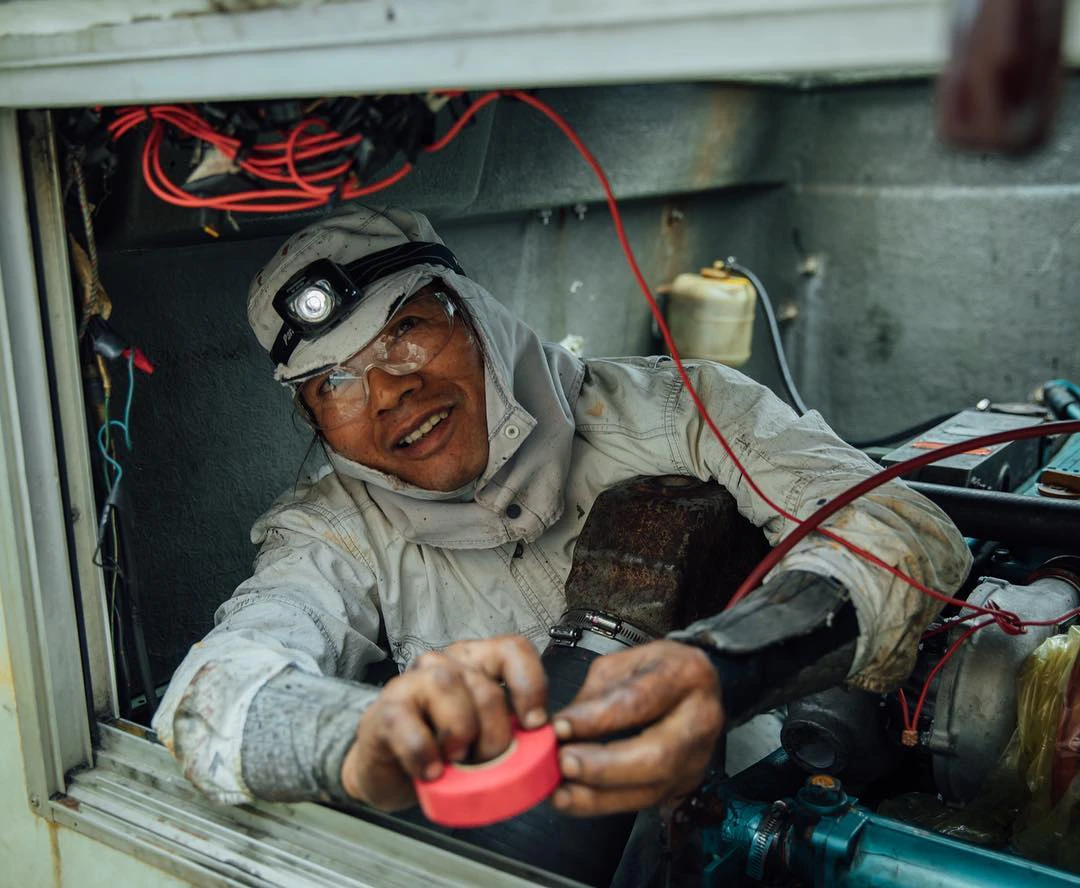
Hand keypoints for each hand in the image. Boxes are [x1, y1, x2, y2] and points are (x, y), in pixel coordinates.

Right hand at [341, 635, 547, 809]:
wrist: (387, 772)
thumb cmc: (442, 752)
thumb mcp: (485, 740)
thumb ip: (514, 734)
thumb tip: (544, 746)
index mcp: (476, 663)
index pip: (514, 650)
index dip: (531, 685)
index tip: (535, 725)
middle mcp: (446, 664)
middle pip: (487, 690)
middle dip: (495, 739)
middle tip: (483, 764)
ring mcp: (412, 682)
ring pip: (450, 689)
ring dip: (460, 738)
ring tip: (454, 762)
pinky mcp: (385, 711)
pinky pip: (413, 729)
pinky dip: (426, 756)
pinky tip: (431, 772)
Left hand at [551, 640, 722, 815]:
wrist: (694, 686)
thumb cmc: (658, 670)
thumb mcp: (623, 664)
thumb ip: (594, 696)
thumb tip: (562, 729)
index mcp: (685, 674)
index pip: (638, 701)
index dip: (596, 719)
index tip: (560, 727)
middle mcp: (701, 718)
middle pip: (656, 756)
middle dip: (604, 767)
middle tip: (564, 764)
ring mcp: (698, 756)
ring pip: (651, 789)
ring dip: (599, 796)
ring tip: (562, 791)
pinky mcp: (686, 782)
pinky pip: (644, 802)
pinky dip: (605, 803)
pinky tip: (577, 800)